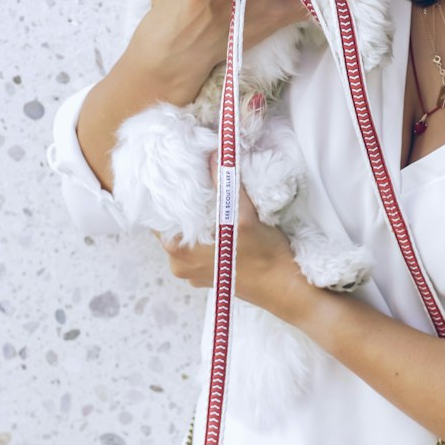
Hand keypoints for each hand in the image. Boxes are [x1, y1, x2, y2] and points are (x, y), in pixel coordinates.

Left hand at [158, 158, 310, 321]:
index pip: (158, 217)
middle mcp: (180, 265)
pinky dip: (207, 234)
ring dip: (196, 220)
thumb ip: (225, 185)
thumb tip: (214, 155)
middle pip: (172, 226)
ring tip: (209, 199)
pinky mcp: (210, 276)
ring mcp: (194, 273)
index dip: (165, 196)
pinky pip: (199, 249)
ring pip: (187, 237)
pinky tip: (220, 222)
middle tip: (195, 181)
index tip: (176, 176)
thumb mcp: (243, 215)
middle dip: (183, 205)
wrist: (286, 289)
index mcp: (180, 252)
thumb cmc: (265, 258)